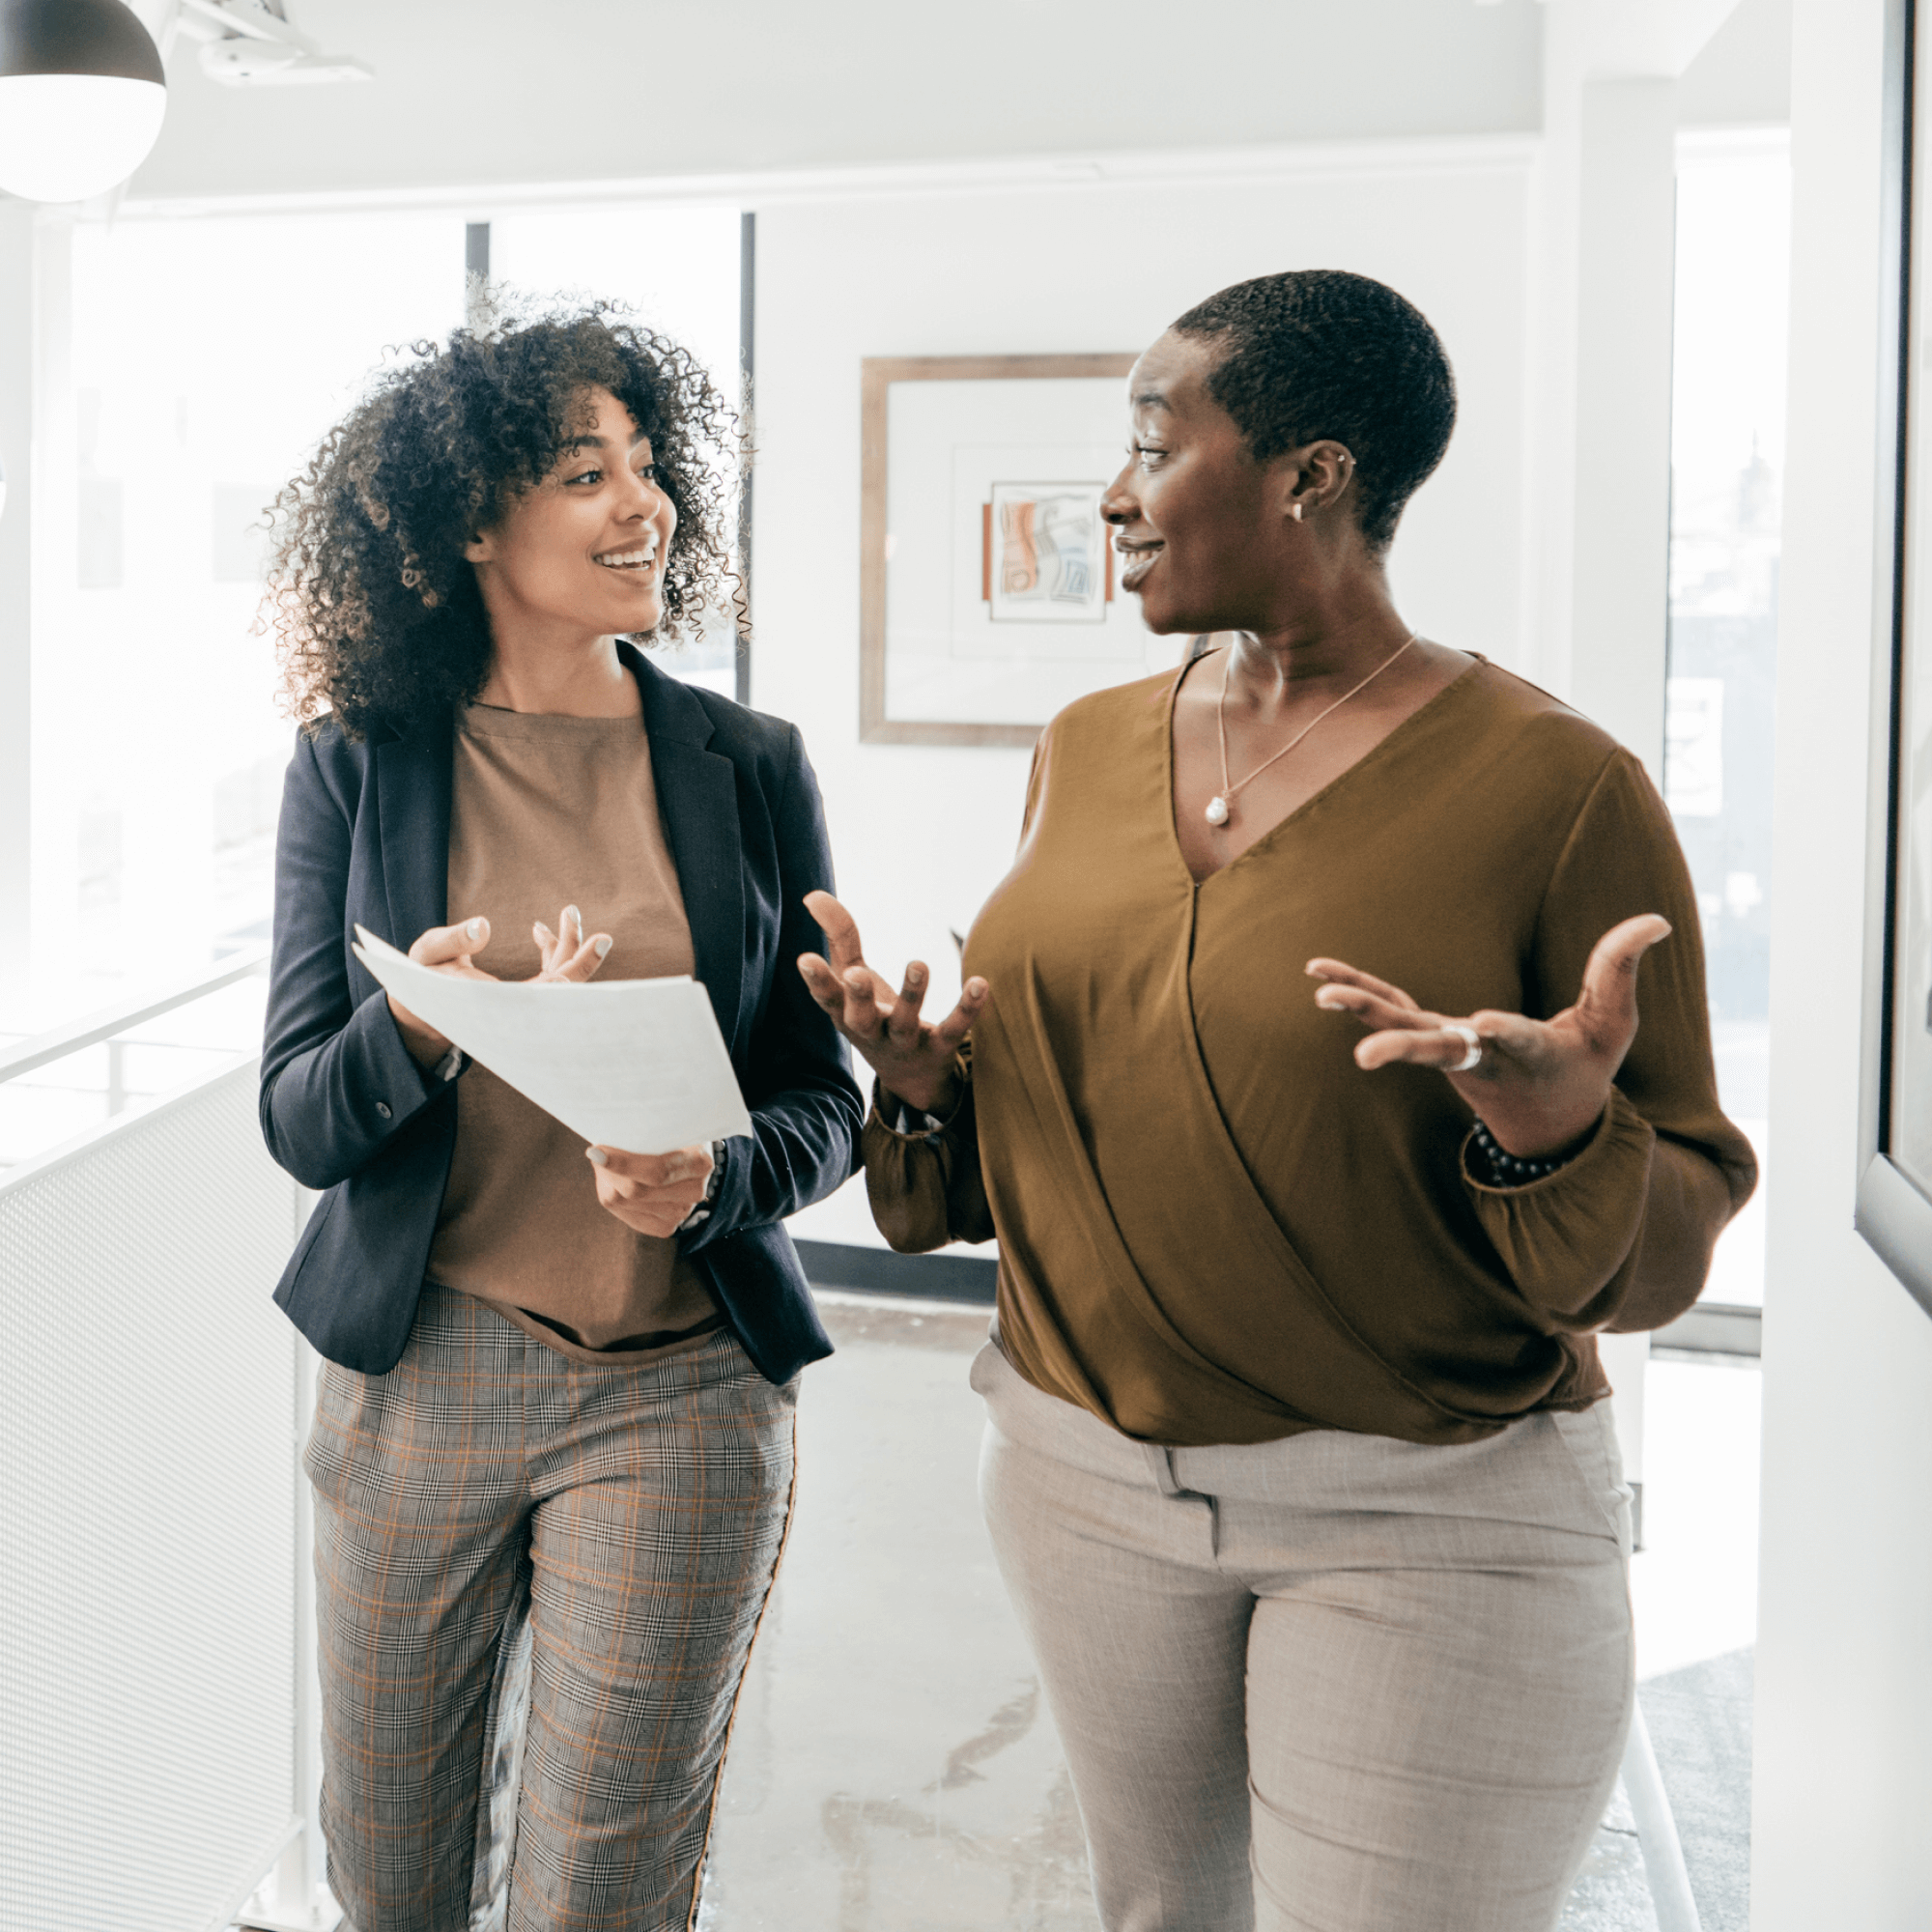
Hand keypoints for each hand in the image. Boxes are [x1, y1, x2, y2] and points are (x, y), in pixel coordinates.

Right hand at [388, 906, 612, 1068]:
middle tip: (575, 914)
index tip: (593, 950)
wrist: (421, 1006)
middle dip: (578, 953)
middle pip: (564, 986)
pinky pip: (551, 974)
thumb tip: (483, 925)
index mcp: (498, 1006)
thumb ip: (452, 940)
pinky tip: (539, 930)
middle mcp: (520, 1010)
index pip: (547, 995)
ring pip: (561, 978)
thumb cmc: (423, 979)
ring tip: (568, 912)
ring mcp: (527, 1003)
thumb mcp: (427, 955)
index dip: (571, 975)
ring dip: (568, 945)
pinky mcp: (527, 995)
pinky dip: (553, 951)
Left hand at [586, 1141, 714, 1238]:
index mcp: (700, 1162)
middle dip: (610, 1171)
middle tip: (599, 1153)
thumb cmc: (665, 1136)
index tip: (597, 1150)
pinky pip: (624, 1214)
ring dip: (609, 1181)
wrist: (680, 1155)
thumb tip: (598, 1152)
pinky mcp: (665, 1227)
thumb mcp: (658, 1126)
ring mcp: (682, 1212)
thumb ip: (635, 1134)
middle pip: (635, 1190)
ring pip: (624, 1201)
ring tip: (611, 1165)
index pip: (656, 1171)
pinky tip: (616, 1183)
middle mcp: (695, 1191)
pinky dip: (613, 1196)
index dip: (623, 1163)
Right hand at [796, 892, 986, 1115]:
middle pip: (861, 1018)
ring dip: (912, 995)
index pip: (828, 999)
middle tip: (855, 976)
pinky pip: (953, 1030)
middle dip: (858, 997)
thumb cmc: (873, 1013)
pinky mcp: (939, 1048)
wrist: (910, 1077)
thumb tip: (813, 895)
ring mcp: (905, 1042)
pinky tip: (979, 984)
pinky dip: (967, 1009)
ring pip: (906, 1023)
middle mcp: (872, 1032)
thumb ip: (839, 937)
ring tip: (919, 964)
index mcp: (846, 1014)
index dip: (816, 981)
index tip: (805, 959)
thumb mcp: (852, 976)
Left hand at [1305, 914, 1672, 1157]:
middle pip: (1439, 1050)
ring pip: (1402, 1029)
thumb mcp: (1614, 1026)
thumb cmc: (1584, 1068)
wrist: (1545, 1125)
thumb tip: (1655, 919)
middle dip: (1403, 1049)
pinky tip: (1319, 976)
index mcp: (1533, 1054)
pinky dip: (1357, 994)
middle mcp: (1482, 1057)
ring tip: (1320, 993)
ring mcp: (1449, 1051)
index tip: (1486, 1024)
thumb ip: (1621, 970)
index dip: (1503, 1032)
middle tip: (1362, 1059)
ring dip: (1362, 1012)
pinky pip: (1389, 1013)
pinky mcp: (1431, 1039)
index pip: (1517, 1042)